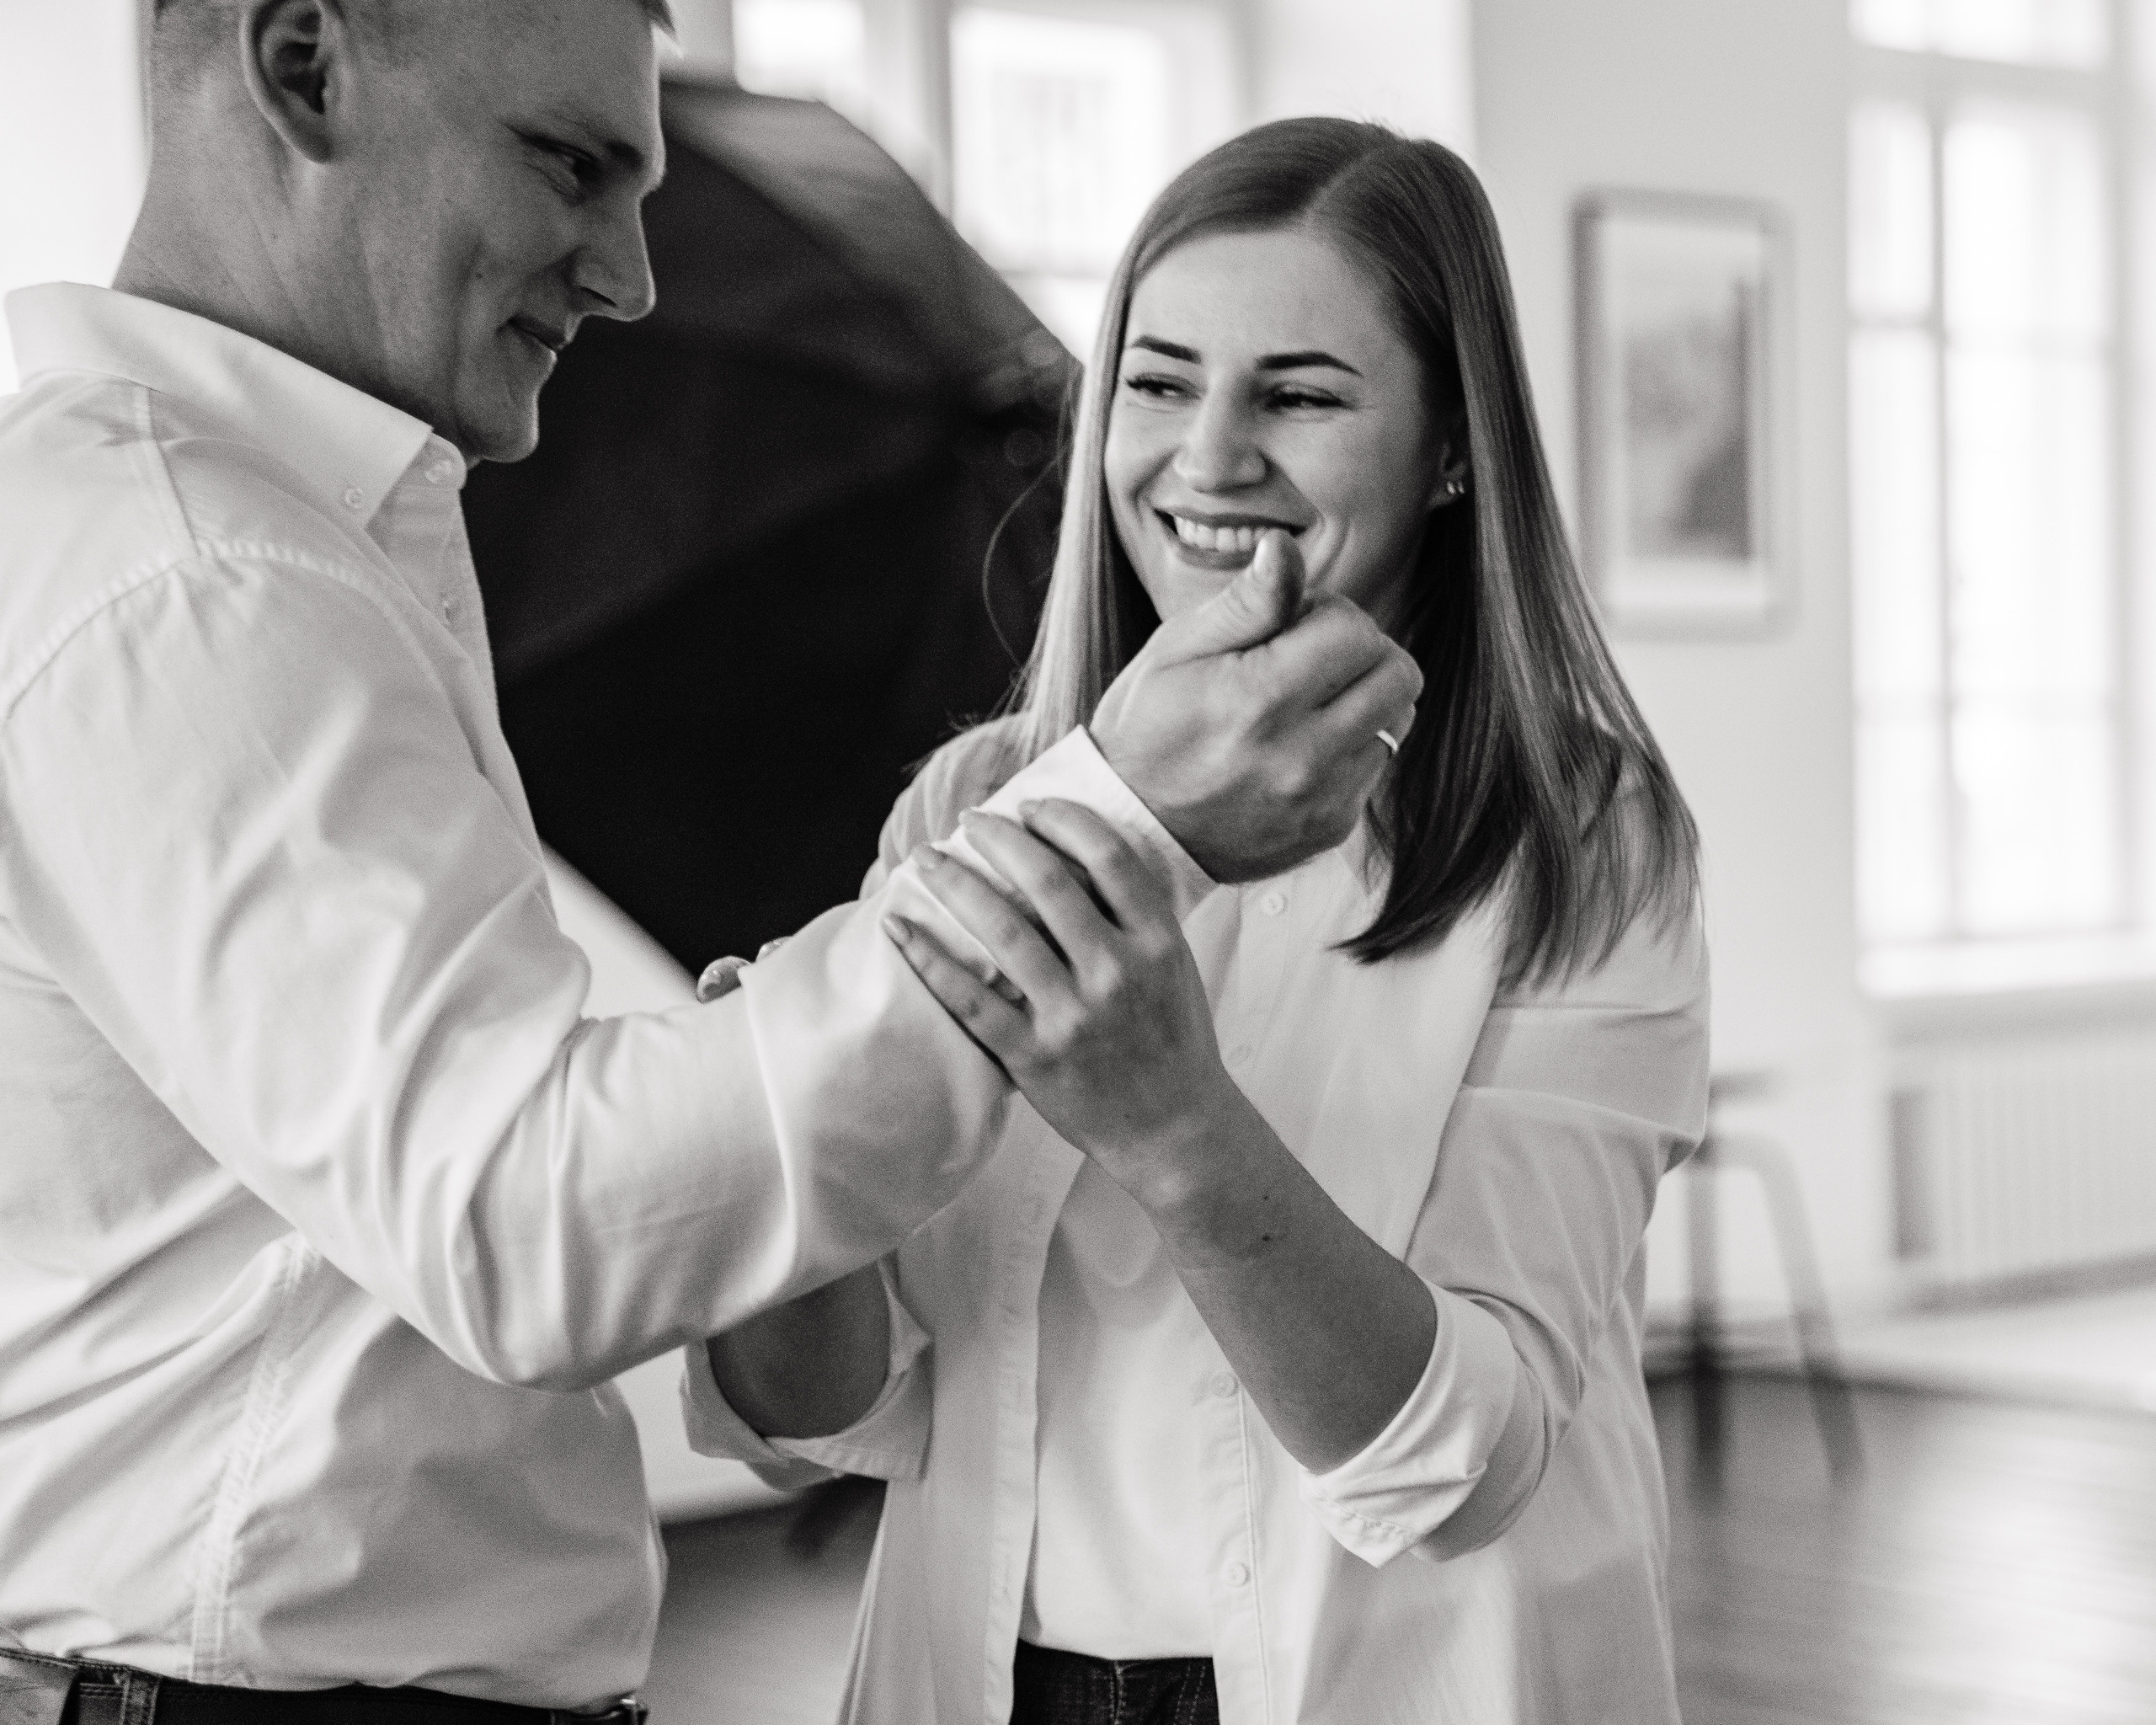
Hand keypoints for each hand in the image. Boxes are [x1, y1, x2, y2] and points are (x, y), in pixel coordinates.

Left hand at [882, 801, 1241, 1204]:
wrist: (1174, 1131)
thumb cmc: (1174, 1043)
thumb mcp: (1176, 967)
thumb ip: (1137, 915)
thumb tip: (1078, 852)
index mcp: (1157, 943)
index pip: (1108, 857)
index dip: (1063, 819)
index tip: (1031, 806)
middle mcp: (1116, 974)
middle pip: (1047, 882)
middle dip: (1000, 839)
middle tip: (970, 820)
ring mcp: (1073, 1017)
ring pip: (1002, 931)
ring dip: (955, 885)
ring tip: (925, 859)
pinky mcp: (1034, 1056)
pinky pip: (969, 999)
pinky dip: (929, 959)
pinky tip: (901, 929)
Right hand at [1089, 530, 1421, 883]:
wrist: (1131, 831)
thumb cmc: (1147, 727)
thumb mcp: (1176, 649)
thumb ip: (1246, 600)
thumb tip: (1285, 545)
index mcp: (1259, 699)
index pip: (1356, 629)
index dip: (1327, 613)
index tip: (1289, 627)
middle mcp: (1300, 755)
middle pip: (1397, 673)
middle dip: (1361, 651)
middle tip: (1308, 659)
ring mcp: (1321, 798)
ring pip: (1397, 719)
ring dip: (1365, 699)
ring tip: (1308, 703)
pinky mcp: (1332, 827)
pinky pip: (1377, 767)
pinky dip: (1351, 748)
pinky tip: (1300, 749)